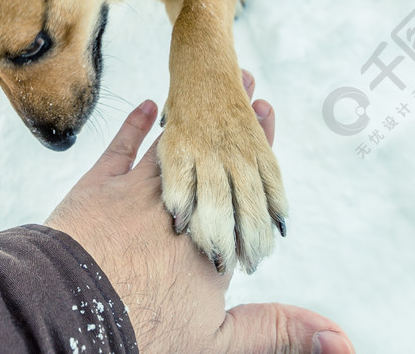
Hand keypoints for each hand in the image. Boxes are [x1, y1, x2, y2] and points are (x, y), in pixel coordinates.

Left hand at [46, 70, 353, 353]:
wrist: (73, 310)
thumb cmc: (144, 333)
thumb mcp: (218, 340)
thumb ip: (276, 330)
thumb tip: (341, 341)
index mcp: (212, 244)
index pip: (248, 198)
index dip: (259, 158)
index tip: (274, 129)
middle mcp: (183, 208)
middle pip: (217, 161)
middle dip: (237, 125)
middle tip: (254, 89)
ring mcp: (139, 192)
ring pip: (175, 144)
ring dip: (195, 114)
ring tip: (213, 85)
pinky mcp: (99, 184)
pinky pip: (121, 147)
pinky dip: (135, 125)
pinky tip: (148, 106)